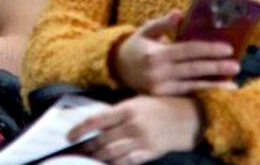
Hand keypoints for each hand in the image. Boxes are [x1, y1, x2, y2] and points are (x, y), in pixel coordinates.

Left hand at [69, 96, 203, 164]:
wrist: (190, 117)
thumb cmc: (161, 106)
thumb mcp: (139, 101)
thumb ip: (119, 112)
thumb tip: (97, 123)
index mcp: (128, 109)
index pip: (97, 120)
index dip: (80, 130)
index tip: (69, 136)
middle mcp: (133, 125)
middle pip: (103, 140)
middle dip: (87, 147)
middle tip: (77, 151)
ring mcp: (142, 141)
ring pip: (113, 154)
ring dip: (98, 157)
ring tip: (89, 158)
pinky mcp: (150, 153)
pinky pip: (128, 162)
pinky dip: (115, 164)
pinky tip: (108, 163)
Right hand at [114, 11, 238, 95]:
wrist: (118, 69)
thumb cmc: (137, 46)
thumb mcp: (146, 30)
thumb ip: (163, 23)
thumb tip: (179, 13)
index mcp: (156, 53)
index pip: (188, 50)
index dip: (208, 49)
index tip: (227, 48)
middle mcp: (158, 72)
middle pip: (193, 69)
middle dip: (216, 67)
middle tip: (236, 65)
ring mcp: (160, 87)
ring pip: (193, 84)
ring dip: (214, 83)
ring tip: (233, 82)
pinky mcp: (162, 97)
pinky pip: (187, 93)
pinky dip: (204, 91)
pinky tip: (218, 90)